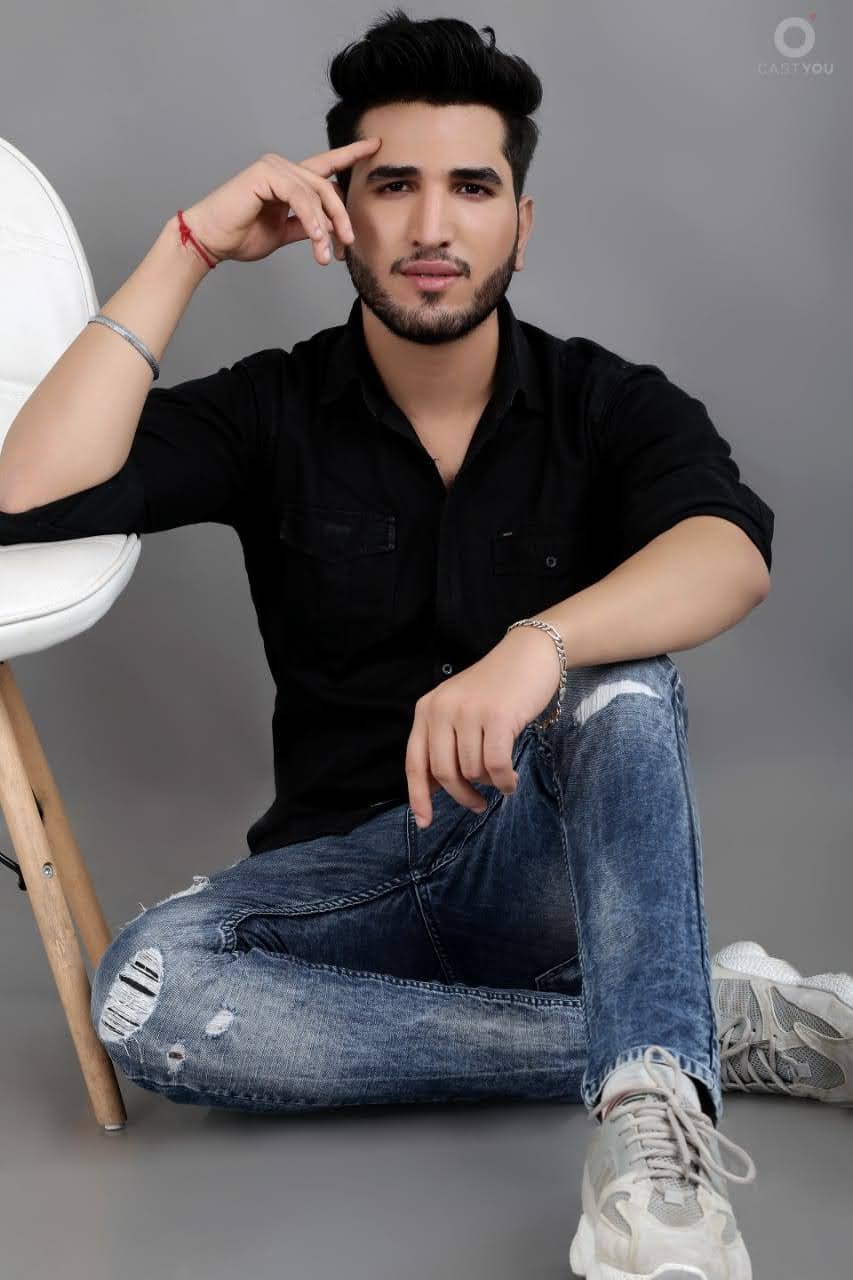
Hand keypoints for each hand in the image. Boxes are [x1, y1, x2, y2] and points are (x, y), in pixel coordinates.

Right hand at [181, 136, 381, 265]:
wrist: (212, 239)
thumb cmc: (241, 235)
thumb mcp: (284, 233)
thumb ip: (307, 226)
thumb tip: (329, 229)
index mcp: (289, 179)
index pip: (325, 165)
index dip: (350, 154)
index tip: (374, 147)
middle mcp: (283, 167)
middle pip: (327, 187)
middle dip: (342, 218)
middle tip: (347, 244)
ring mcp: (274, 167)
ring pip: (316, 194)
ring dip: (326, 227)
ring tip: (326, 254)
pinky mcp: (265, 174)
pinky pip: (300, 197)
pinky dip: (311, 220)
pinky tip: (316, 239)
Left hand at [405, 625, 563, 828]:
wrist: (529, 655)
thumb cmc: (495, 689)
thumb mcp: (458, 709)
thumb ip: (442, 743)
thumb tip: (430, 789)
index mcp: (427, 709)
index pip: (415, 762)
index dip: (418, 796)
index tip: (424, 822)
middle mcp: (442, 710)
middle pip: (444, 773)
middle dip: (462, 796)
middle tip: (477, 804)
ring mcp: (469, 713)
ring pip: (472, 771)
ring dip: (488, 782)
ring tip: (500, 775)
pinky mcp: (497, 718)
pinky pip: (496, 766)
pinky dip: (504, 781)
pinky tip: (511, 780)